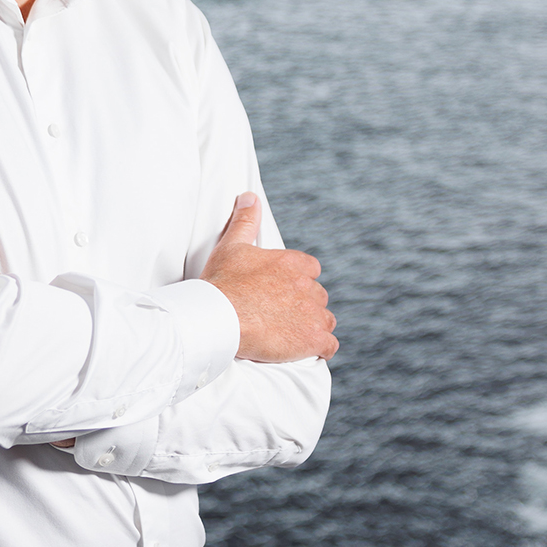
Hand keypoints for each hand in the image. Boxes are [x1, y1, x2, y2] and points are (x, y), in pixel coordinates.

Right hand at [200, 193, 338, 362]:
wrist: (218, 318)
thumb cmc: (221, 283)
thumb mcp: (231, 246)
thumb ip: (245, 221)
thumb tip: (250, 197)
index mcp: (292, 263)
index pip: (310, 269)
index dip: (298, 279)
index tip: (282, 289)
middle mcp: (307, 286)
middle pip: (317, 295)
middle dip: (304, 303)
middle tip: (281, 314)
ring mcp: (312, 314)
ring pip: (325, 319)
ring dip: (313, 325)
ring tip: (293, 333)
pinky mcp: (312, 339)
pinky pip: (329, 345)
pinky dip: (321, 348)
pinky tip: (309, 350)